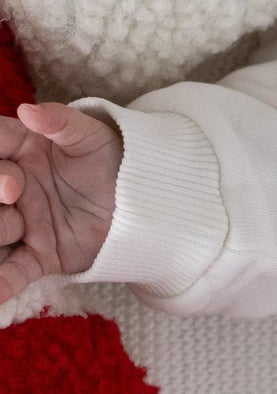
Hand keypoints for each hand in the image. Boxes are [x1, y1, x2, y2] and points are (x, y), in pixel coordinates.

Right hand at [0, 102, 122, 304]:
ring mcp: (24, 223)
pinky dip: (2, 284)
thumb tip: (28, 110)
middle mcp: (13, 187)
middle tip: (12, 190)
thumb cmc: (114, 160)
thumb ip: (61, 123)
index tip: (5, 164)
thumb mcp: (92, 137)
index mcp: (20, 149)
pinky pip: (15, 271)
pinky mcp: (41, 255)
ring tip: (7, 228)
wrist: (144, 202)